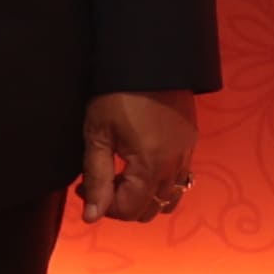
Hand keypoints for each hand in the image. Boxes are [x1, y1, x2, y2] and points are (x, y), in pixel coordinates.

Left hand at [77, 91, 197, 224]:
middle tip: (101, 181)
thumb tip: (92, 217)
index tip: (83, 186)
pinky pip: (180, 178)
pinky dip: (160, 183)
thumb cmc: (116, 92)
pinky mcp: (191, 141)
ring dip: (144, 197)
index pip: (128, 210)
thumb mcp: (98, 133)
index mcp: (150, 166)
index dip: (102, 206)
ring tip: (123, 176)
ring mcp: (187, 154)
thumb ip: (96, 177)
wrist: (151, 56)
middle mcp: (174, 166)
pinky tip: (141, 162)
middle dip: (122, 204)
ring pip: (169, 197)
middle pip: (150, 209)